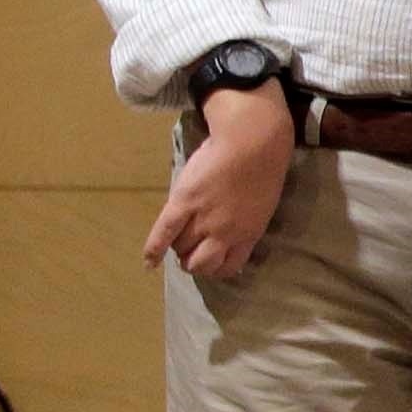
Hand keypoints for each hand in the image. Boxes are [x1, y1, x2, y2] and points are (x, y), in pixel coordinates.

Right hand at [142, 81, 294, 282]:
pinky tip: (149, 262)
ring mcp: (202, 218)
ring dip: (176, 249)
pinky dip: (153, 249)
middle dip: (192, 262)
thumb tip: (229, 233)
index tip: (209, 262)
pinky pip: (164, 232)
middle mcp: (225, 233)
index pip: (228, 267)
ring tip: (175, 242)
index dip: (215, 268)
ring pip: (181, 248)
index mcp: (248, 234)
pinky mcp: (183, 202)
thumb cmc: (262, 168)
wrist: (252, 142)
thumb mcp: (260, 206)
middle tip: (188, 253)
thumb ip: (244, 223)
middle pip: (200, 262)